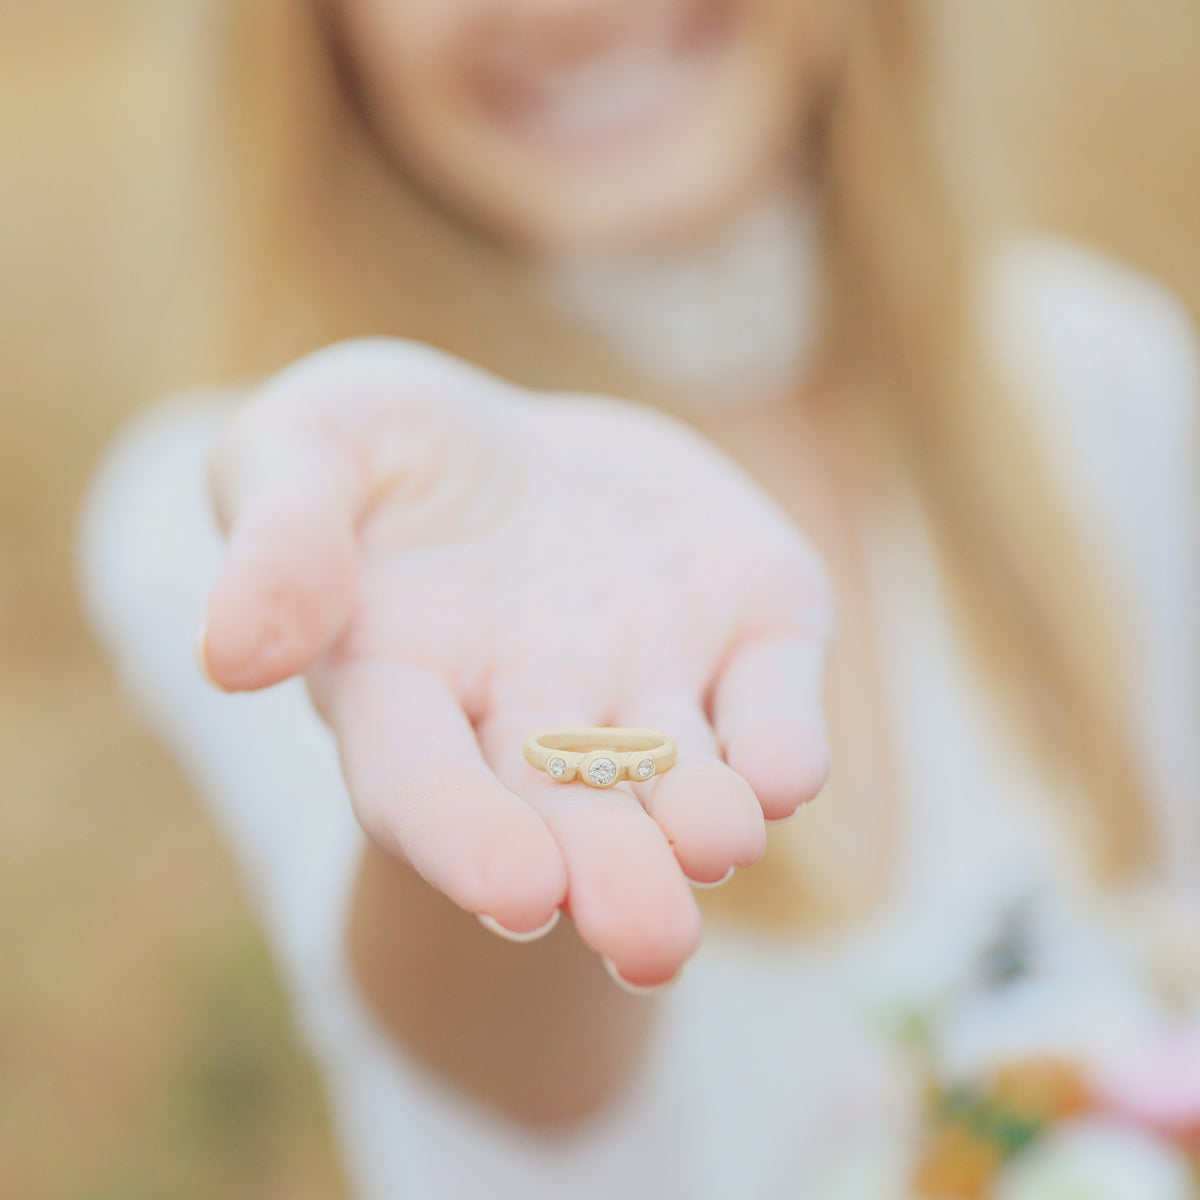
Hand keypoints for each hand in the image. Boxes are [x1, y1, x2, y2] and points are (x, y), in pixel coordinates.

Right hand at [199, 339, 832, 988]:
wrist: (522, 448)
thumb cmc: (390, 449)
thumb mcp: (309, 444)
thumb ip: (278, 537)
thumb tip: (235, 658)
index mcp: (408, 684)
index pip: (421, 778)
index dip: (464, 836)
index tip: (516, 891)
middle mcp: (531, 716)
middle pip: (564, 814)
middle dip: (609, 875)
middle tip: (650, 937)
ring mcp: (645, 682)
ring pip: (677, 779)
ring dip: (704, 824)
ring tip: (718, 846)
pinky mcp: (740, 635)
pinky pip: (768, 702)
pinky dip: (780, 740)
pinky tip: (786, 773)